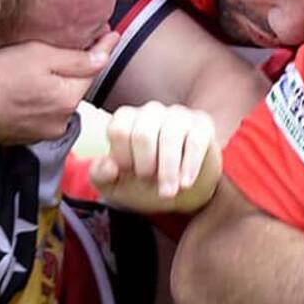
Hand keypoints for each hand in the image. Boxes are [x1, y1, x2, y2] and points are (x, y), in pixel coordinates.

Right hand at [0, 32, 119, 143]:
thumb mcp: (41, 55)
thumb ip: (78, 59)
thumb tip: (106, 54)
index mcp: (67, 101)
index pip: (92, 71)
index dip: (98, 51)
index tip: (108, 35)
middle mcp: (58, 124)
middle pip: (73, 90)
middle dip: (69, 73)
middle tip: (52, 53)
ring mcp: (38, 134)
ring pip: (54, 105)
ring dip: (50, 91)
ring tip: (29, 74)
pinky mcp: (19, 138)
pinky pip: (35, 116)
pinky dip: (32, 104)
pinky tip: (16, 91)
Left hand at [88, 101, 220, 212]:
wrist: (182, 191)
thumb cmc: (147, 183)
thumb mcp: (116, 185)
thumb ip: (101, 175)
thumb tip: (109, 166)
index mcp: (126, 119)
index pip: (118, 129)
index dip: (122, 156)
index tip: (128, 172)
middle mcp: (151, 112)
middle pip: (143, 133)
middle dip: (145, 166)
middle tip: (149, 181)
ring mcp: (178, 116)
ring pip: (170, 136)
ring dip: (168, 171)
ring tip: (168, 191)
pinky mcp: (201, 125)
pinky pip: (195, 142)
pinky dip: (189, 166)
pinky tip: (185, 183)